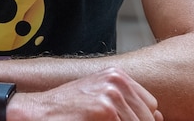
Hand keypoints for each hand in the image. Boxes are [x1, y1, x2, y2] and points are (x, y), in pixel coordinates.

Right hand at [23, 68, 162, 120]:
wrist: (35, 112)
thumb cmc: (65, 108)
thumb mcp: (98, 96)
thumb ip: (126, 102)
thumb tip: (158, 116)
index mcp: (117, 76)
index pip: (151, 106)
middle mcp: (117, 82)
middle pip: (147, 119)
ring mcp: (112, 97)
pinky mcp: (105, 112)